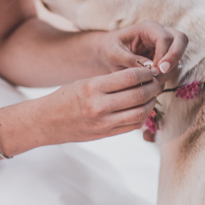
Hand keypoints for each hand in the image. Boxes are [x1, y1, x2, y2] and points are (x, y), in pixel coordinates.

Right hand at [42, 65, 162, 143]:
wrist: (47, 121)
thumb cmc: (66, 97)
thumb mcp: (85, 82)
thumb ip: (110, 82)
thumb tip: (140, 78)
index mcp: (93, 87)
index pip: (130, 77)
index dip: (146, 73)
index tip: (151, 70)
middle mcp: (99, 106)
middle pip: (139, 95)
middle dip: (153, 87)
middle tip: (157, 82)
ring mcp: (103, 123)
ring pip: (140, 113)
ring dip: (151, 102)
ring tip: (152, 95)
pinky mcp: (106, 134)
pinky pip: (133, 125)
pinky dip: (142, 116)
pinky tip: (143, 108)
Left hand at [97, 20, 187, 75]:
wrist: (108, 53)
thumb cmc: (109, 49)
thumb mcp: (114, 53)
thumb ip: (130, 59)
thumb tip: (149, 67)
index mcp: (148, 27)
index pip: (165, 38)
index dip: (164, 55)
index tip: (155, 71)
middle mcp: (160, 32)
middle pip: (181, 40)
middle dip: (174, 58)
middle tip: (161, 73)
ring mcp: (165, 44)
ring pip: (180, 54)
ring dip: (170, 70)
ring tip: (152, 81)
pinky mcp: (165, 56)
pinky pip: (174, 66)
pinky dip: (166, 75)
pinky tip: (152, 83)